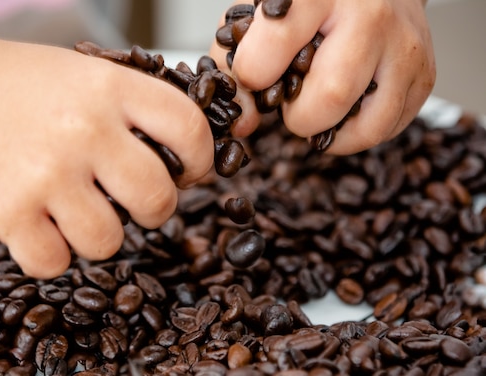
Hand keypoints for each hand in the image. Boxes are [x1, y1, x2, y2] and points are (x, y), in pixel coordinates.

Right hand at [0, 10, 212, 278]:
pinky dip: (51, 253)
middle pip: (158, 199)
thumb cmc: (15, 83)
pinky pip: (55, 263)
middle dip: (154, 210)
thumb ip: (131, 111)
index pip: (190, 129)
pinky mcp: (6, 214)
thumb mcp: (82, 74)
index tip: (188, 172)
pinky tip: (38, 226)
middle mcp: (84, 131)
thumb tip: (181, 158)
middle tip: (134, 203)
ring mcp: (45, 174)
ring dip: (98, 235)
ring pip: (108, 241)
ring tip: (73, 210)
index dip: (200, 159)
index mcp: (111, 88)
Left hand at [211, 0, 435, 154]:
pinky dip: (359, 131)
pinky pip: (388, 128)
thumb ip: (235, 60)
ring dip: (332, 133)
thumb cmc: (311, 1)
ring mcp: (403, 46)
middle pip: (330, 96)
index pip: (274, 46)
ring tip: (320, 109)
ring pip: (367, 126)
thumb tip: (243, 121)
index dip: (253, 75)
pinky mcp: (424, 74)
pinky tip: (347, 108)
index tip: (255, 75)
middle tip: (293, 101)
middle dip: (299, 117)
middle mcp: (368, 17)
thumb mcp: (261, 11)